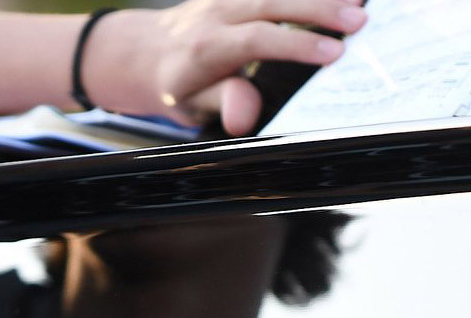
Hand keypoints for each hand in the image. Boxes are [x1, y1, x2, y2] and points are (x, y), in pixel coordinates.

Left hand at [87, 0, 367, 134]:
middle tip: (360, 22)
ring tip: (359, 3)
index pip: (257, 39)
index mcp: (205, 47)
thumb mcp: (189, 105)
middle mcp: (216, 14)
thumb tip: (243, 116)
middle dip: (318, 10)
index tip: (334, 54)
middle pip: (272, 4)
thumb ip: (220, 102)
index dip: (296, 44)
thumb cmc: (175, 84)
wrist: (147, 51)